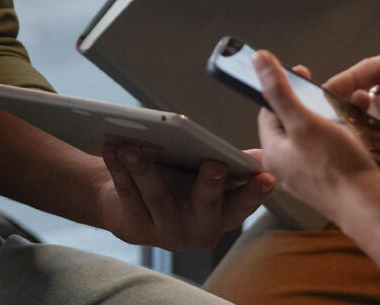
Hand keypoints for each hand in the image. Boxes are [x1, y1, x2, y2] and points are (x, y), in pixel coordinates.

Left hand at [92, 143, 273, 250]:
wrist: (127, 197)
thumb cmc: (175, 179)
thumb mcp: (202, 171)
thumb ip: (227, 163)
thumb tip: (258, 156)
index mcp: (223, 214)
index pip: (243, 204)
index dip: (256, 193)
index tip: (267, 177)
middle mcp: (199, 230)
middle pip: (206, 205)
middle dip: (210, 184)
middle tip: (214, 162)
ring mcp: (168, 234)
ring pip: (158, 199)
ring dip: (145, 170)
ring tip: (134, 145)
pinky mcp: (137, 231)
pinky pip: (128, 196)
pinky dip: (118, 169)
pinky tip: (112, 148)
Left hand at [252, 50, 379, 222]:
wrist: (367, 206)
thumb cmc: (336, 166)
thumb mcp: (304, 121)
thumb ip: (279, 91)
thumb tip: (259, 62)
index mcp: (272, 152)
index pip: (269, 111)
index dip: (284, 89)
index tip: (303, 74)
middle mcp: (284, 167)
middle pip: (291, 123)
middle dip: (311, 103)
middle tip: (328, 94)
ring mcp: (305, 177)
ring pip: (312, 136)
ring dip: (329, 118)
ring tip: (348, 108)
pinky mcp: (326, 183)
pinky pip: (327, 151)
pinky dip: (340, 136)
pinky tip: (355, 132)